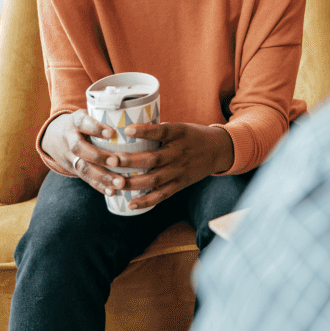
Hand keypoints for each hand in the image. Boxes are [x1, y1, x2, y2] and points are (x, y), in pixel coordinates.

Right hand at [40, 111, 140, 196]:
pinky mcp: (74, 169)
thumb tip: (147, 117)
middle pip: (79, 148)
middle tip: (116, 162)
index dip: (95, 128)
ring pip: (82, 167)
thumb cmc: (87, 124)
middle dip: (98, 156)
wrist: (57, 137)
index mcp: (76, 121)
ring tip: (120, 182)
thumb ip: (111, 117)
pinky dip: (98, 186)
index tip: (111, 133)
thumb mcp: (91, 114)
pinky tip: (112, 192)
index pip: (83, 123)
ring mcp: (70, 156)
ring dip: (101, 176)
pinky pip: (85, 179)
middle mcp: (69, 138)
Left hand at [107, 122, 235, 210]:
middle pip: (153, 159)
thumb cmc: (192, 136)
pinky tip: (130, 203)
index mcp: (179, 133)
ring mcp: (180, 170)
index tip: (126, 130)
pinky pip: (162, 195)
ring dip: (133, 183)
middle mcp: (179, 152)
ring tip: (114, 183)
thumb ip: (158, 131)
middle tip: (111, 160)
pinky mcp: (181, 184)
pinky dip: (146, 201)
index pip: (161, 131)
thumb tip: (125, 131)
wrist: (218, 150)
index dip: (144, 131)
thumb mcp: (179, 127)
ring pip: (154, 179)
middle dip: (130, 161)